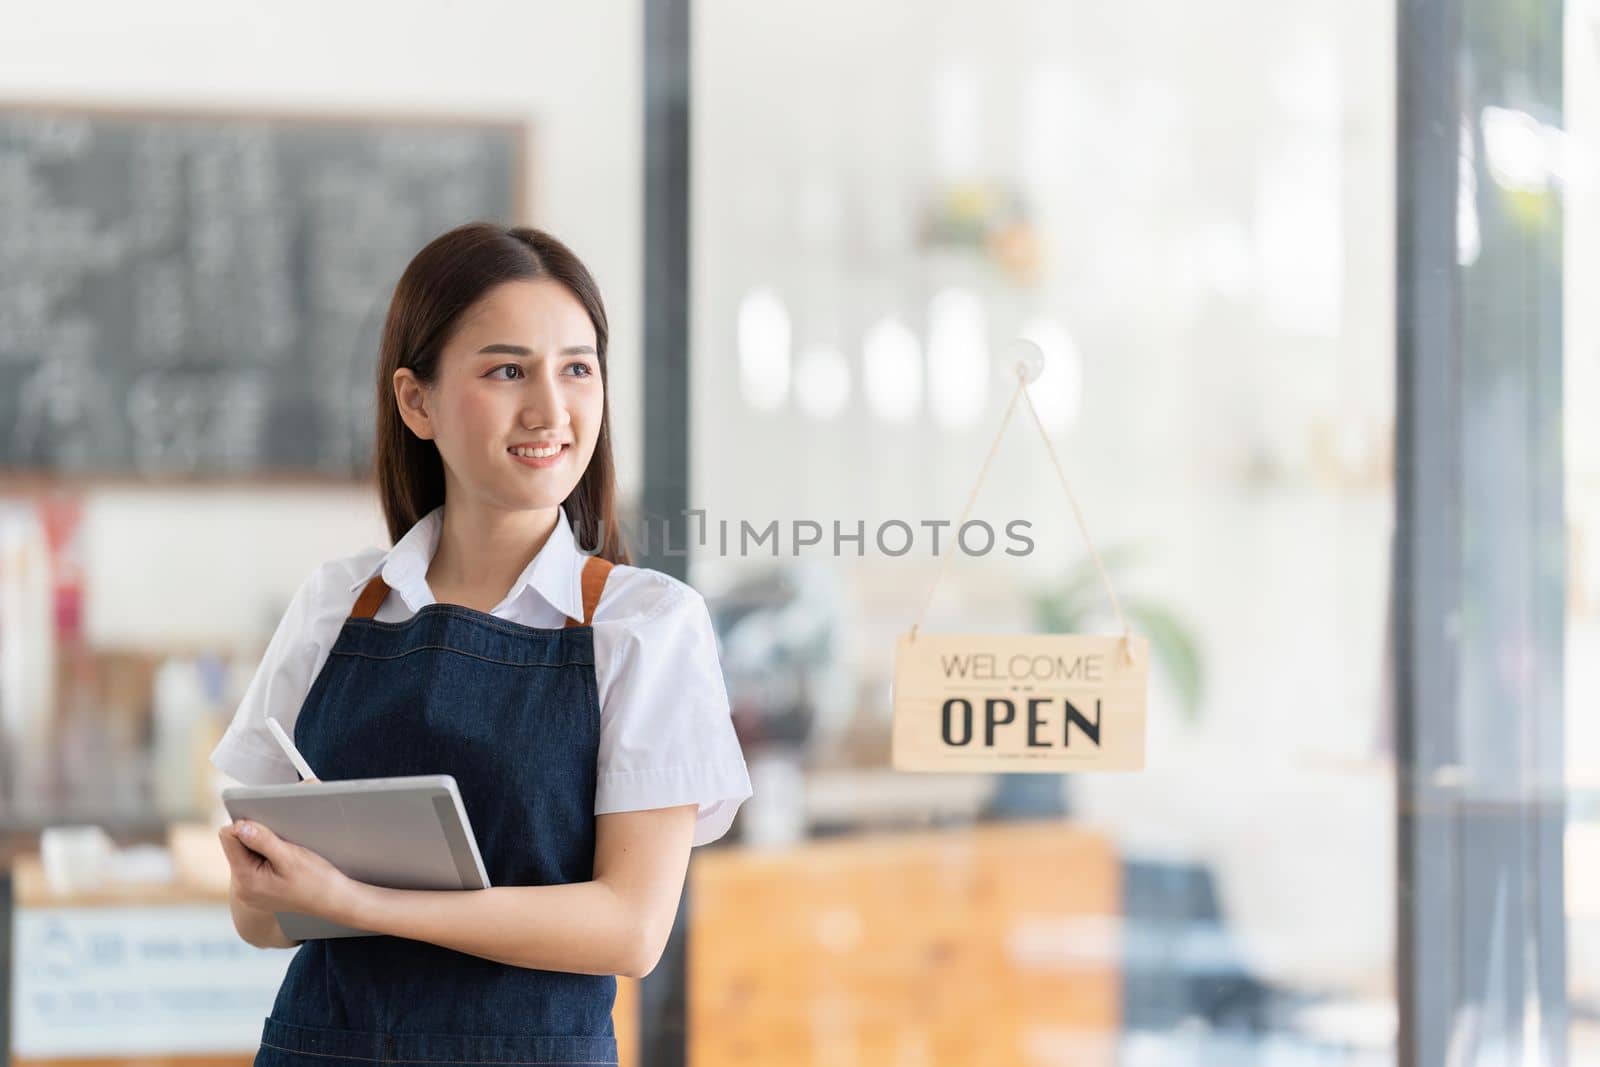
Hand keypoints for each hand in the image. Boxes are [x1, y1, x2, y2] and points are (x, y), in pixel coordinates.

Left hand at [218, 816, 353, 923]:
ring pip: (243, 855)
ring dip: (261, 849)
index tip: (267, 828)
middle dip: (254, 839)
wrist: (332, 902)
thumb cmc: (316, 880)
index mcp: (246, 879)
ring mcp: (247, 893)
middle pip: (234, 846)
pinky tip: (283, 866)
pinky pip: (251, 866)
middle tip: (280, 846)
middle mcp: (241, 889)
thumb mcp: (291, 857)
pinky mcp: (255, 893)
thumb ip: (263, 841)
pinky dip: (265, 859)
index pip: (229, 838)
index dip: (246, 826)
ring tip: (284, 858)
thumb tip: (239, 826)